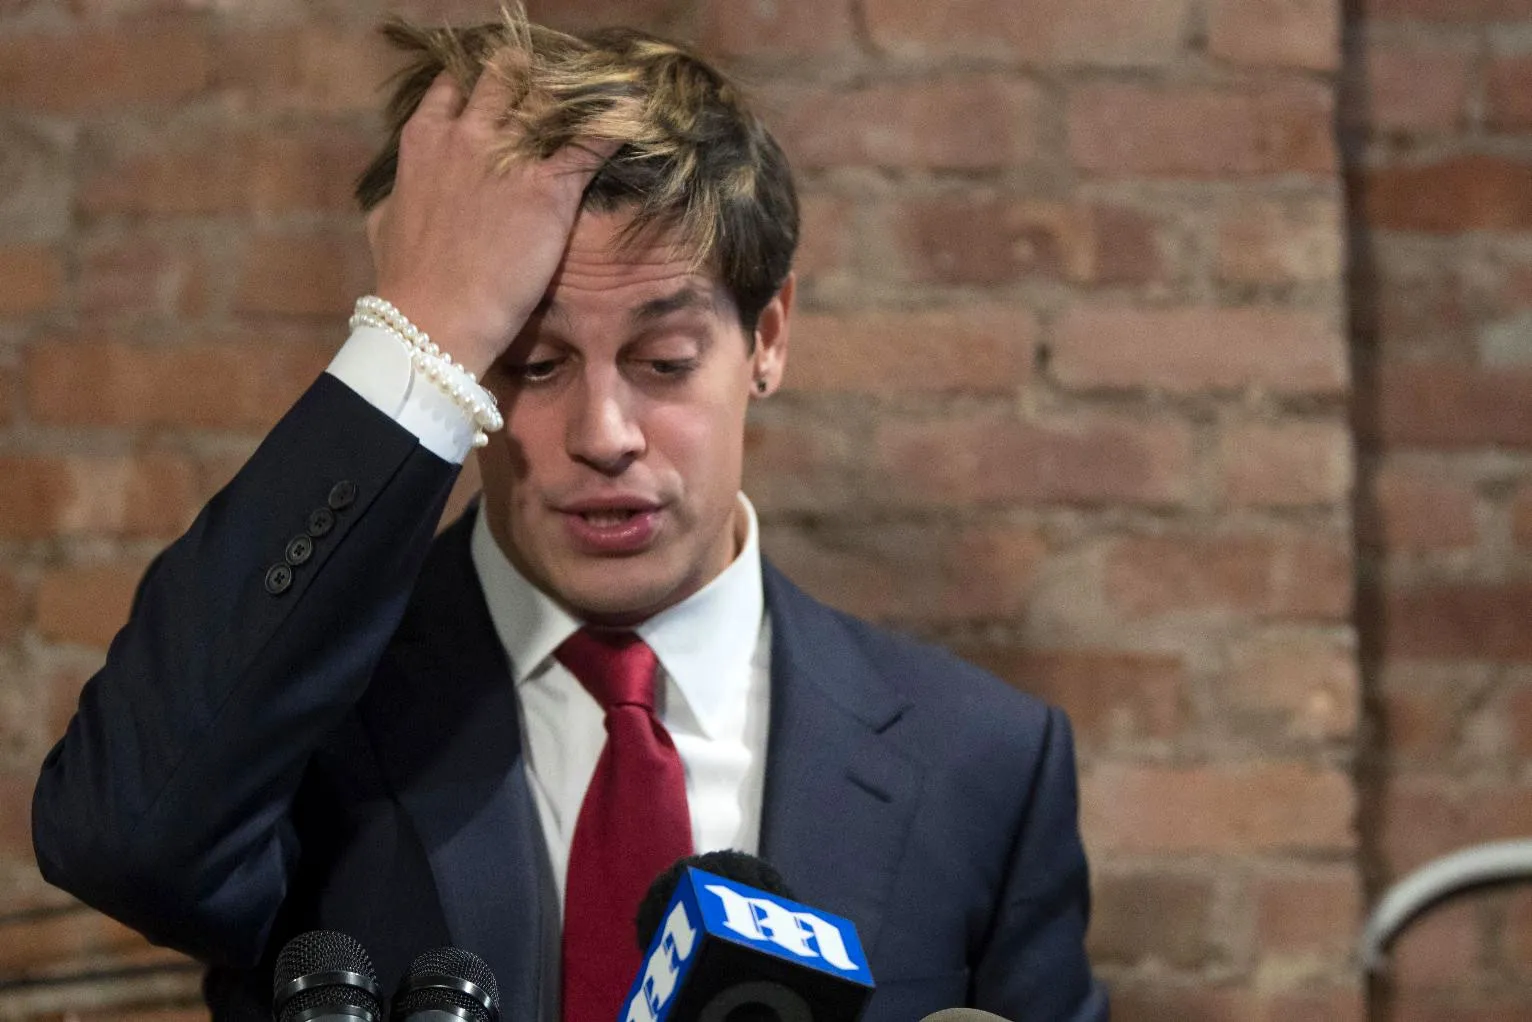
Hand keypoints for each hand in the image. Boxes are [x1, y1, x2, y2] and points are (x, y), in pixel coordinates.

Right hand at [365, 69, 613, 376]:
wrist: (435, 320)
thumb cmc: (407, 281)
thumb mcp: (383, 225)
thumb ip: (397, 195)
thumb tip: (398, 193)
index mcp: (425, 140)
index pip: (454, 86)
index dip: (477, 83)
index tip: (497, 91)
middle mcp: (467, 136)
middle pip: (504, 78)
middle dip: (526, 77)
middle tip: (548, 89)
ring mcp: (508, 159)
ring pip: (547, 100)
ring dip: (570, 100)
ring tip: (593, 101)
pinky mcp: (549, 190)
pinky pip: (590, 144)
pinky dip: (610, 130)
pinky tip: (628, 123)